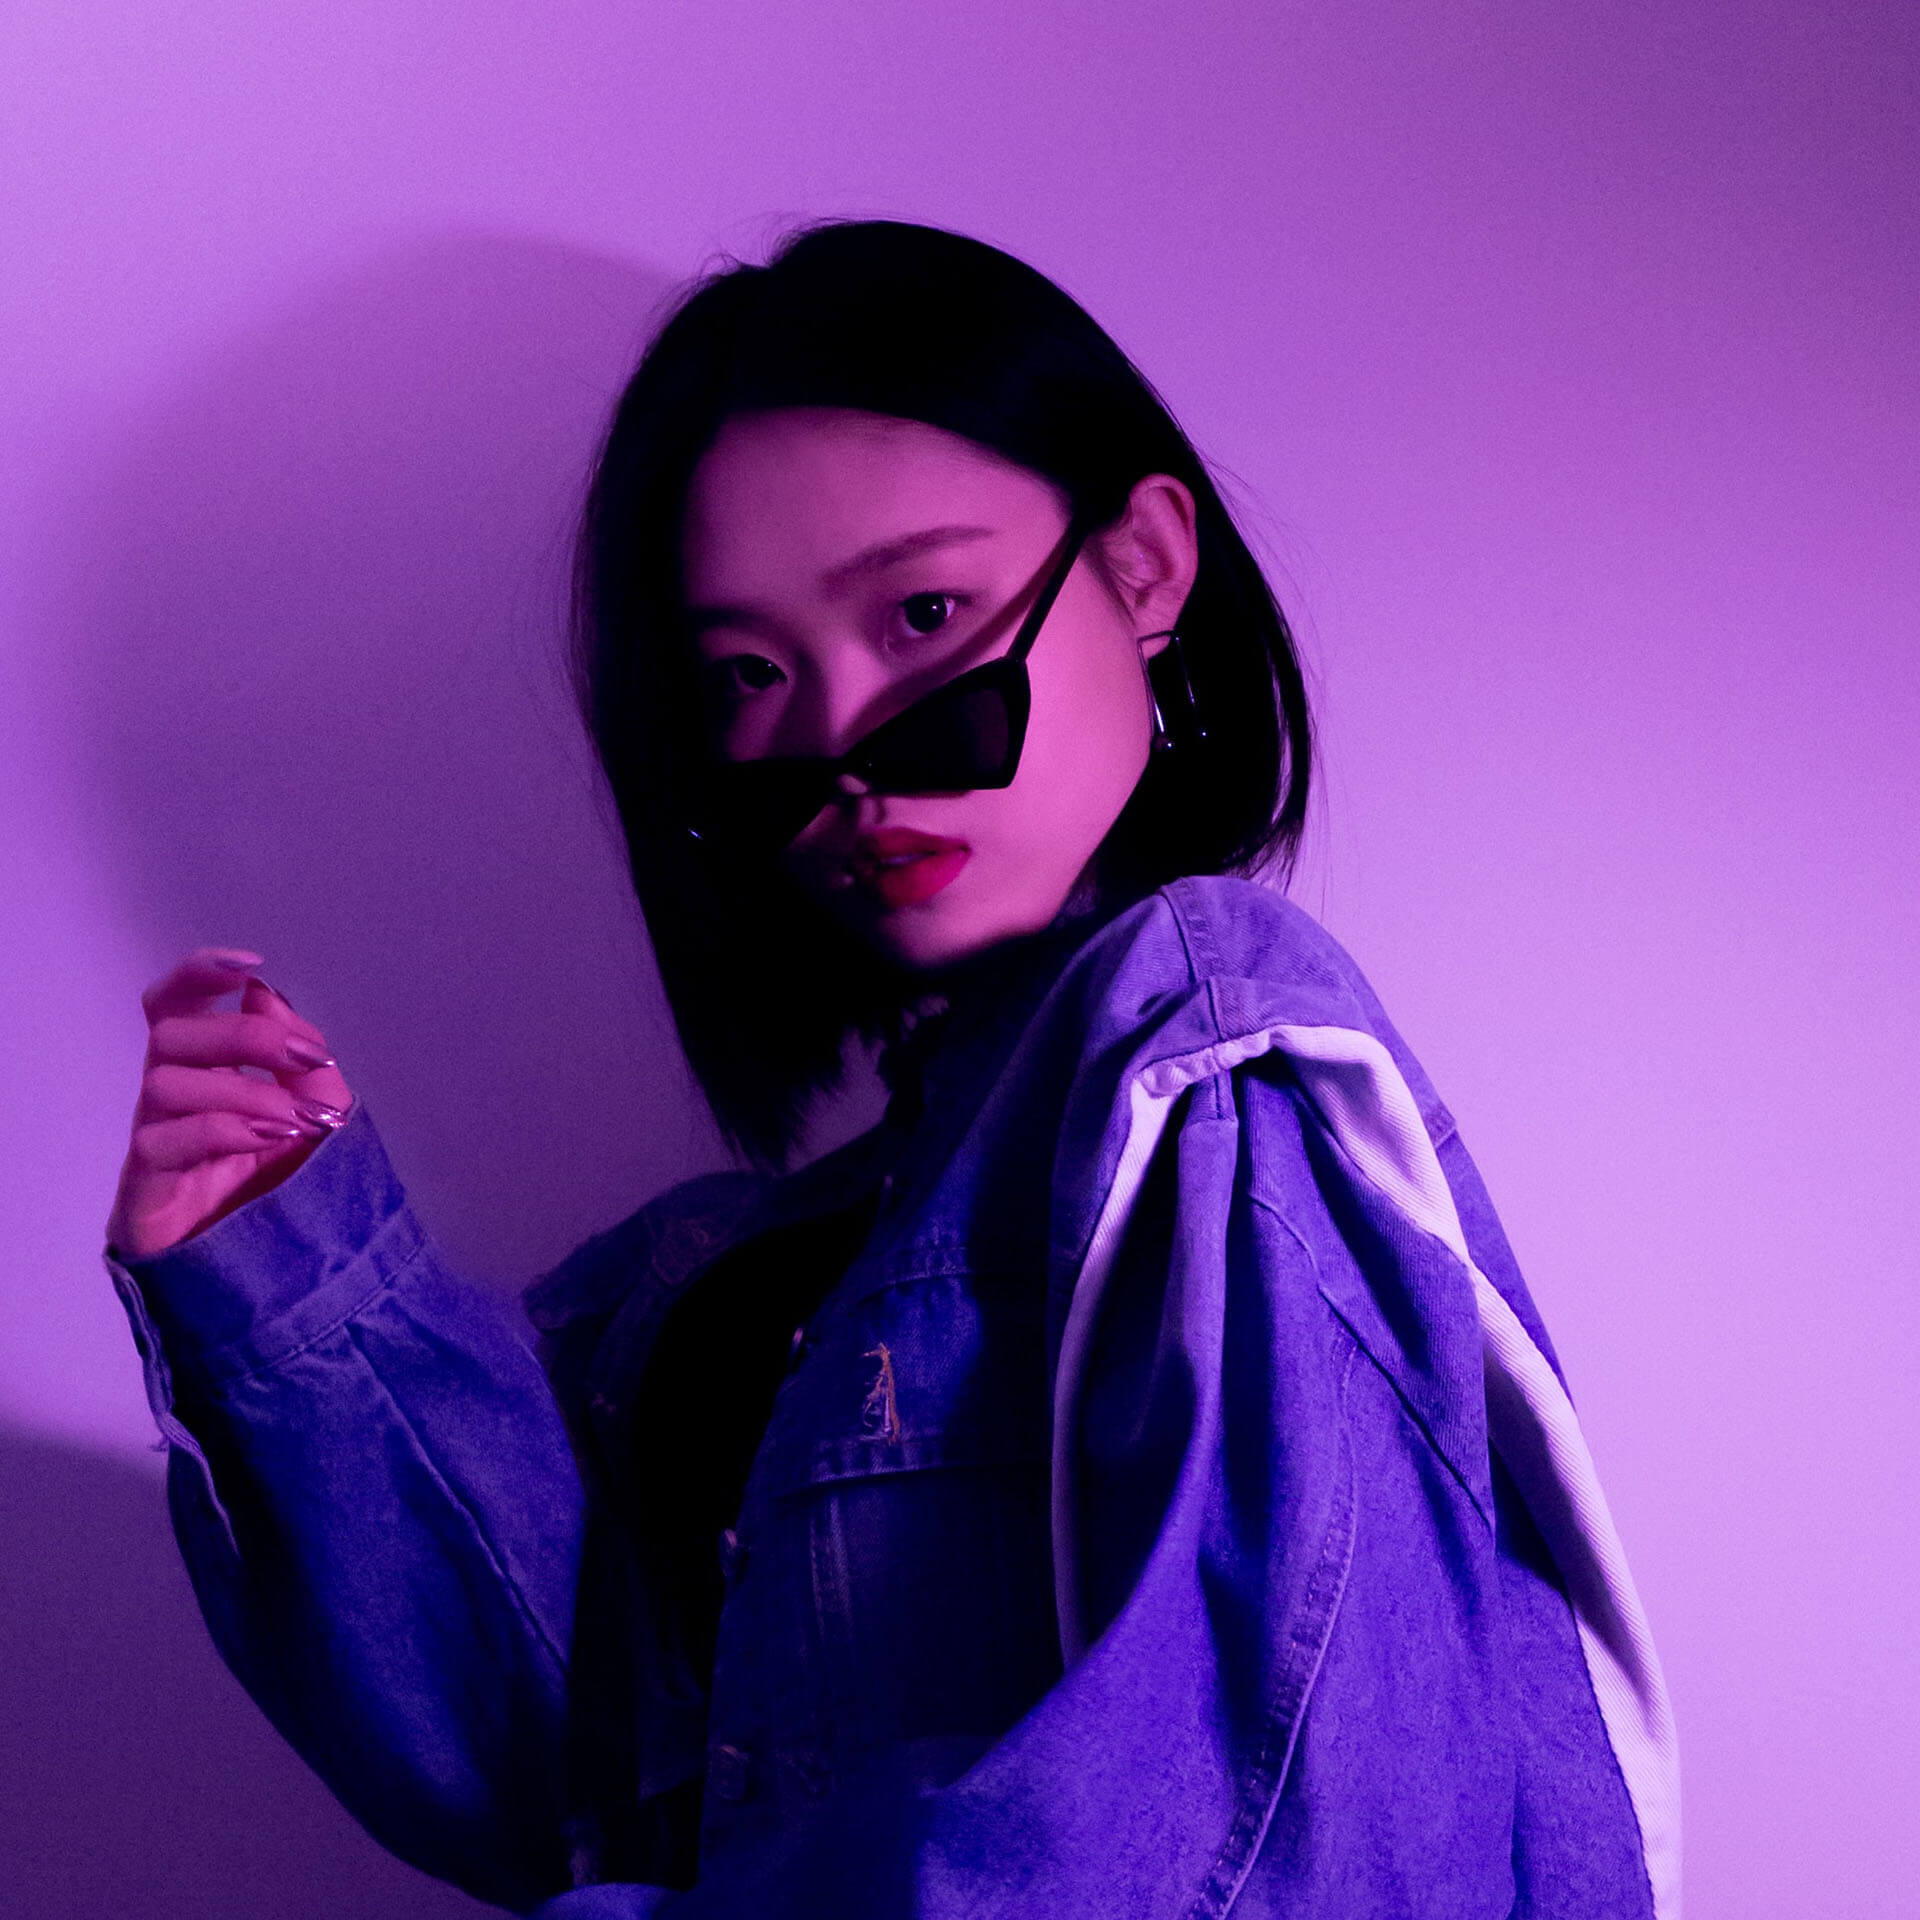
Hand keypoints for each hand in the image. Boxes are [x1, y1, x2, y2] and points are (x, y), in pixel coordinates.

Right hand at [106, 947, 357, 1260]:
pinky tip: (265, 1136)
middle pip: (173, 1034)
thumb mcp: (319, 1117)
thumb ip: (304, 1060)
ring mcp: (152, 1141)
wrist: (272, 1276)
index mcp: (204, 1070)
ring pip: (167, 1082)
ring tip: (295, 1118)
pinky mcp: (144, 1189)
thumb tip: (266, 997)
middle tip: (306, 1058)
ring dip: (244, 1089)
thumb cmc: (283, 1189)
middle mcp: (169, 1098)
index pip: (176, 1005)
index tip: (249, 965)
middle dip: (245, 1035)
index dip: (200, 975)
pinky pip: (162, 1141)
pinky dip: (221, 1128)